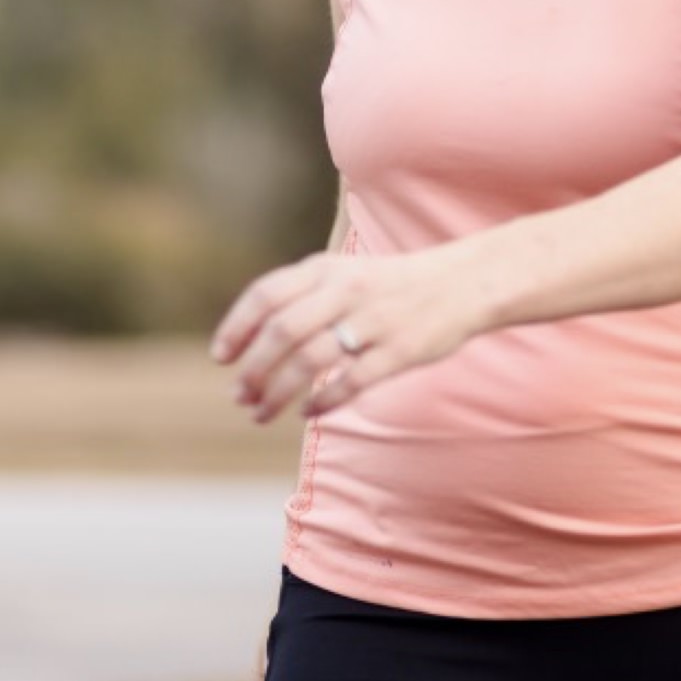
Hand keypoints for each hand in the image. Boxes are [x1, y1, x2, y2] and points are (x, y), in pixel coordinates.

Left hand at [209, 244, 483, 423]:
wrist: (461, 284)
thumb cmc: (390, 285)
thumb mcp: (343, 273)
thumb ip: (301, 295)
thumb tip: (251, 337)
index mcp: (326, 268)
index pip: (265, 294)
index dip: (236, 327)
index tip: (220, 358)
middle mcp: (345, 291)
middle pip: (282, 332)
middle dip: (253, 369)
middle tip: (238, 396)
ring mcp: (372, 321)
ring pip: (310, 361)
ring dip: (277, 392)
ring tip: (260, 413)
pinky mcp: (398, 351)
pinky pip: (350, 382)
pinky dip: (322, 401)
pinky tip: (307, 413)